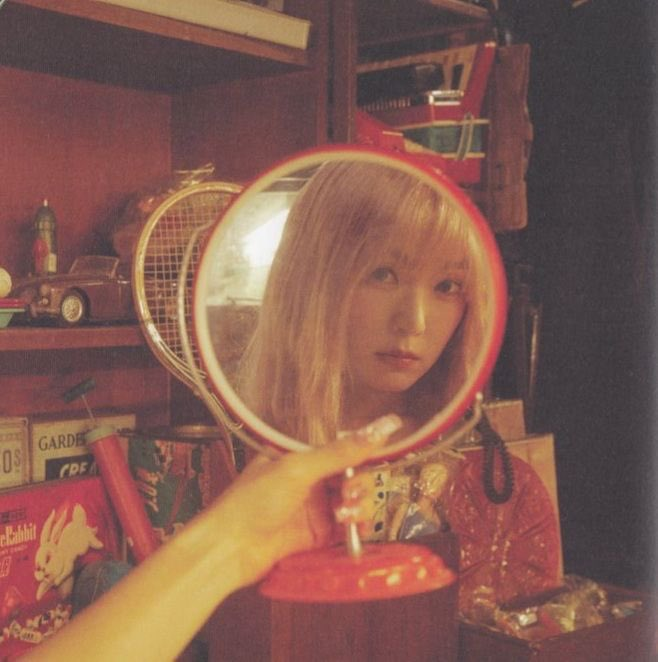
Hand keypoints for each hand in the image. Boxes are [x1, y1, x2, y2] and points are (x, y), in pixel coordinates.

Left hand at [212, 414, 401, 586]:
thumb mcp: (298, 469)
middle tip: (350, 494)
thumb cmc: (251, 501)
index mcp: (300, 457)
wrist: (229, 548)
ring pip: (353, 501)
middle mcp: (309, 480)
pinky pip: (347, 527)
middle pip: (352, 476)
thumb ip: (340, 453)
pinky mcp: (317, 534)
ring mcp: (314, 508)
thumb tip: (376, 430)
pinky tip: (353, 528)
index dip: (365, 449)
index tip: (390, 444)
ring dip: (358, 506)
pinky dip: (355, 526)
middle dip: (359, 484)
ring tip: (346, 513)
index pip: (342, 449)